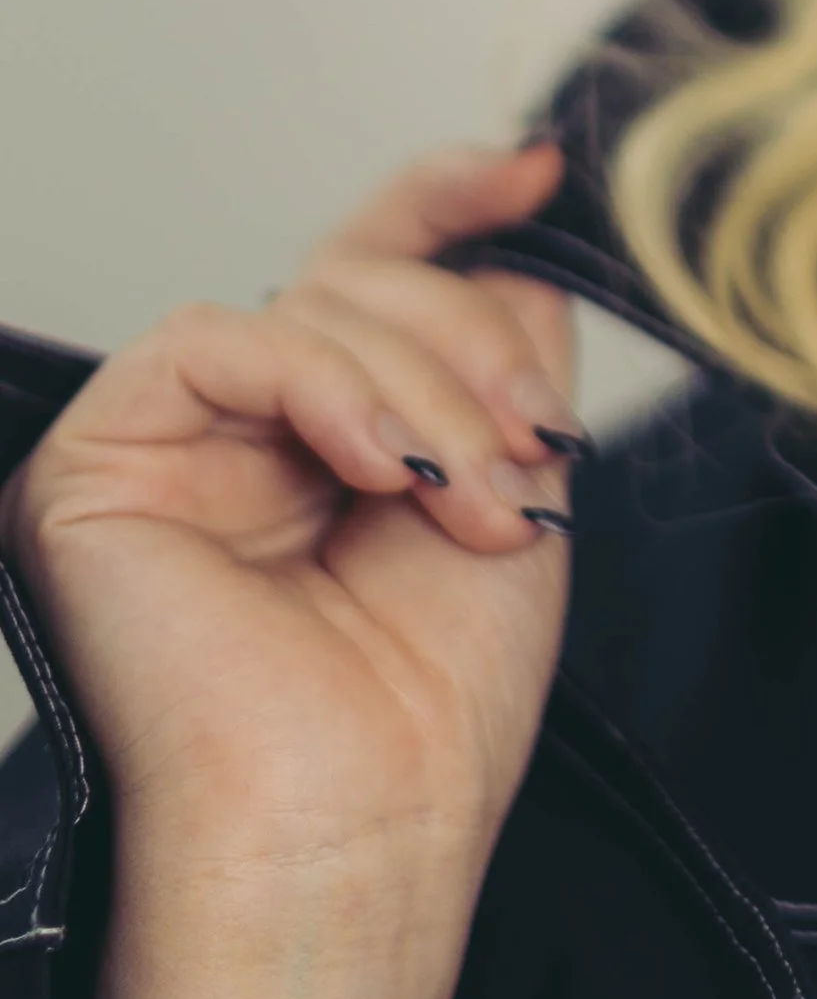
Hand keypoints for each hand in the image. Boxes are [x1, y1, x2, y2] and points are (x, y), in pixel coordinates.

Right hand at [0, 145, 580, 896]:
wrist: (359, 829)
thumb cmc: (430, 706)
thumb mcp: (509, 483)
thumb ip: (504, 351)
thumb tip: (517, 240)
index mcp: (333, 432)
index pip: (374, 264)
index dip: (449, 198)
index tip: (538, 170)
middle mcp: (242, 429)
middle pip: (364, 277)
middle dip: (471, 353)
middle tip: (528, 458)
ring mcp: (167, 443)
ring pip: (312, 304)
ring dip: (425, 391)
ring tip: (473, 503)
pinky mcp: (97, 463)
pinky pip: (222, 340)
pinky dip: (326, 387)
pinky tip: (380, 470)